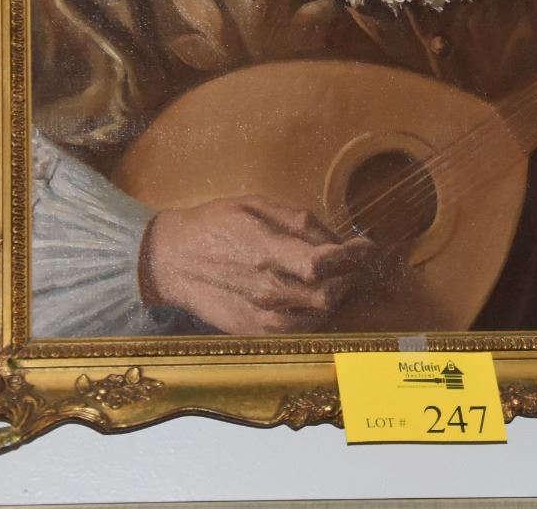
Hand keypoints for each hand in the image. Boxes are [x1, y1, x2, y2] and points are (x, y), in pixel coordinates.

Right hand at [138, 196, 374, 333]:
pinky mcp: (253, 331)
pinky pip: (299, 330)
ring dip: (335, 297)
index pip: (324, 262)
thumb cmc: (214, 225)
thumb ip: (299, 221)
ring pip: (318, 315)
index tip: (366, 245)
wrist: (170, 260)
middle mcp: (265, 288)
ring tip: (335, 279)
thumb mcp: (255, 205)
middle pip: (328, 293)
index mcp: (265, 251)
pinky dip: (315, 315)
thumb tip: (335, 236)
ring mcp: (259, 315)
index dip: (353, 255)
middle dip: (349, 276)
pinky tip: (313, 298)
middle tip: (352, 262)